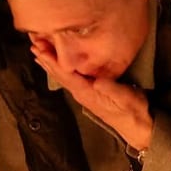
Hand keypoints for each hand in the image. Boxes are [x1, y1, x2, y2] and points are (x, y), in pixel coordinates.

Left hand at [31, 44, 152, 151]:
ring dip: (49, 63)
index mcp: (87, 93)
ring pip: (62, 76)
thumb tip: (97, 80)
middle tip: (33, 44)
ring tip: (38, 51)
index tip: (41, 49)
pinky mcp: (88, 92)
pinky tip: (56, 63)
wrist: (138, 126)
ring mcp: (84, 93)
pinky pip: (69, 77)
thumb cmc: (133, 111)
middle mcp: (81, 93)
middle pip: (59, 74)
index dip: (52, 61)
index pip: (66, 75)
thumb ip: (111, 89)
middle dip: (46, 60)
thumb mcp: (126, 98)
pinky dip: (59, 68)